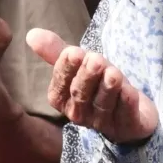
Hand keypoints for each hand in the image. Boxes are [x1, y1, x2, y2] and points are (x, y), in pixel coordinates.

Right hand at [27, 29, 157, 143]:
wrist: (131, 108)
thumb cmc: (97, 84)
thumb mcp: (78, 66)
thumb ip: (56, 52)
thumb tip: (31, 34)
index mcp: (62, 100)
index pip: (60, 85)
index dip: (66, 69)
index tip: (73, 52)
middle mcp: (79, 114)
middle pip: (80, 95)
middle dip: (87, 77)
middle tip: (95, 59)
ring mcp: (103, 123)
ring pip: (103, 105)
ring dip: (108, 88)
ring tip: (113, 72)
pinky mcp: (127, 128)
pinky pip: (125, 116)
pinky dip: (127, 103)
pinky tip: (129, 90)